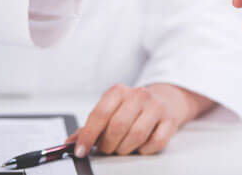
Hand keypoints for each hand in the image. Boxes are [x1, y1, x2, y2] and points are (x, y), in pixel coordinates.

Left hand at [67, 83, 212, 156]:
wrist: (165, 99)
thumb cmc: (132, 107)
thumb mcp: (110, 109)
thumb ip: (90, 126)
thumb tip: (71, 142)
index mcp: (119, 91)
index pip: (100, 113)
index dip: (89, 135)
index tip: (81, 150)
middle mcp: (138, 96)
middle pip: (118, 127)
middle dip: (108, 144)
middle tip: (106, 148)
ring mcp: (156, 107)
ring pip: (136, 136)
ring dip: (125, 148)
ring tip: (122, 147)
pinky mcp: (170, 121)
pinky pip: (155, 143)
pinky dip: (144, 149)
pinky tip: (140, 145)